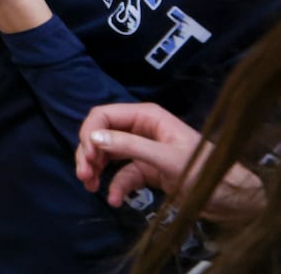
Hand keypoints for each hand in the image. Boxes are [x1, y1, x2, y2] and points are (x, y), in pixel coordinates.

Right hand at [75, 102, 265, 224]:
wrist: (231, 198)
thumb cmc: (202, 170)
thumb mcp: (165, 158)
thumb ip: (129, 146)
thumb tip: (93, 138)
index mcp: (146, 117)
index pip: (104, 115)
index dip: (90, 133)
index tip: (88, 156)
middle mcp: (140, 129)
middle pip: (101, 134)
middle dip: (89, 153)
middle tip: (84, 175)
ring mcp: (142, 150)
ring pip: (107, 154)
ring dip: (95, 169)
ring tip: (90, 186)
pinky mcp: (147, 170)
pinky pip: (122, 175)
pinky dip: (115, 186)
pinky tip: (114, 200)